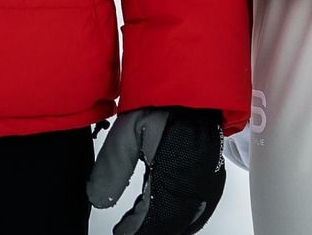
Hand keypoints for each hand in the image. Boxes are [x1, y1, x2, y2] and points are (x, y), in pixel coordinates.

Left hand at [86, 106, 225, 234]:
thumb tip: (98, 199)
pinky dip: (184, 219)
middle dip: (149, 230)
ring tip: (146, 227)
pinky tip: (173, 218)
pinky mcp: (214, 178)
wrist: (197, 90)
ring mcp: (207, 183)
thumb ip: (112, 166)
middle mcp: (193, 186)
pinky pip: (201, 210)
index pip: (149, 220)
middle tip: (130, 231)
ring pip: (188, 221)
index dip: (132, 230)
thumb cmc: (165, 105)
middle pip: (170, 224)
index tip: (119, 231)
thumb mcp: (129, 130)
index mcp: (171, 178)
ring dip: (167, 226)